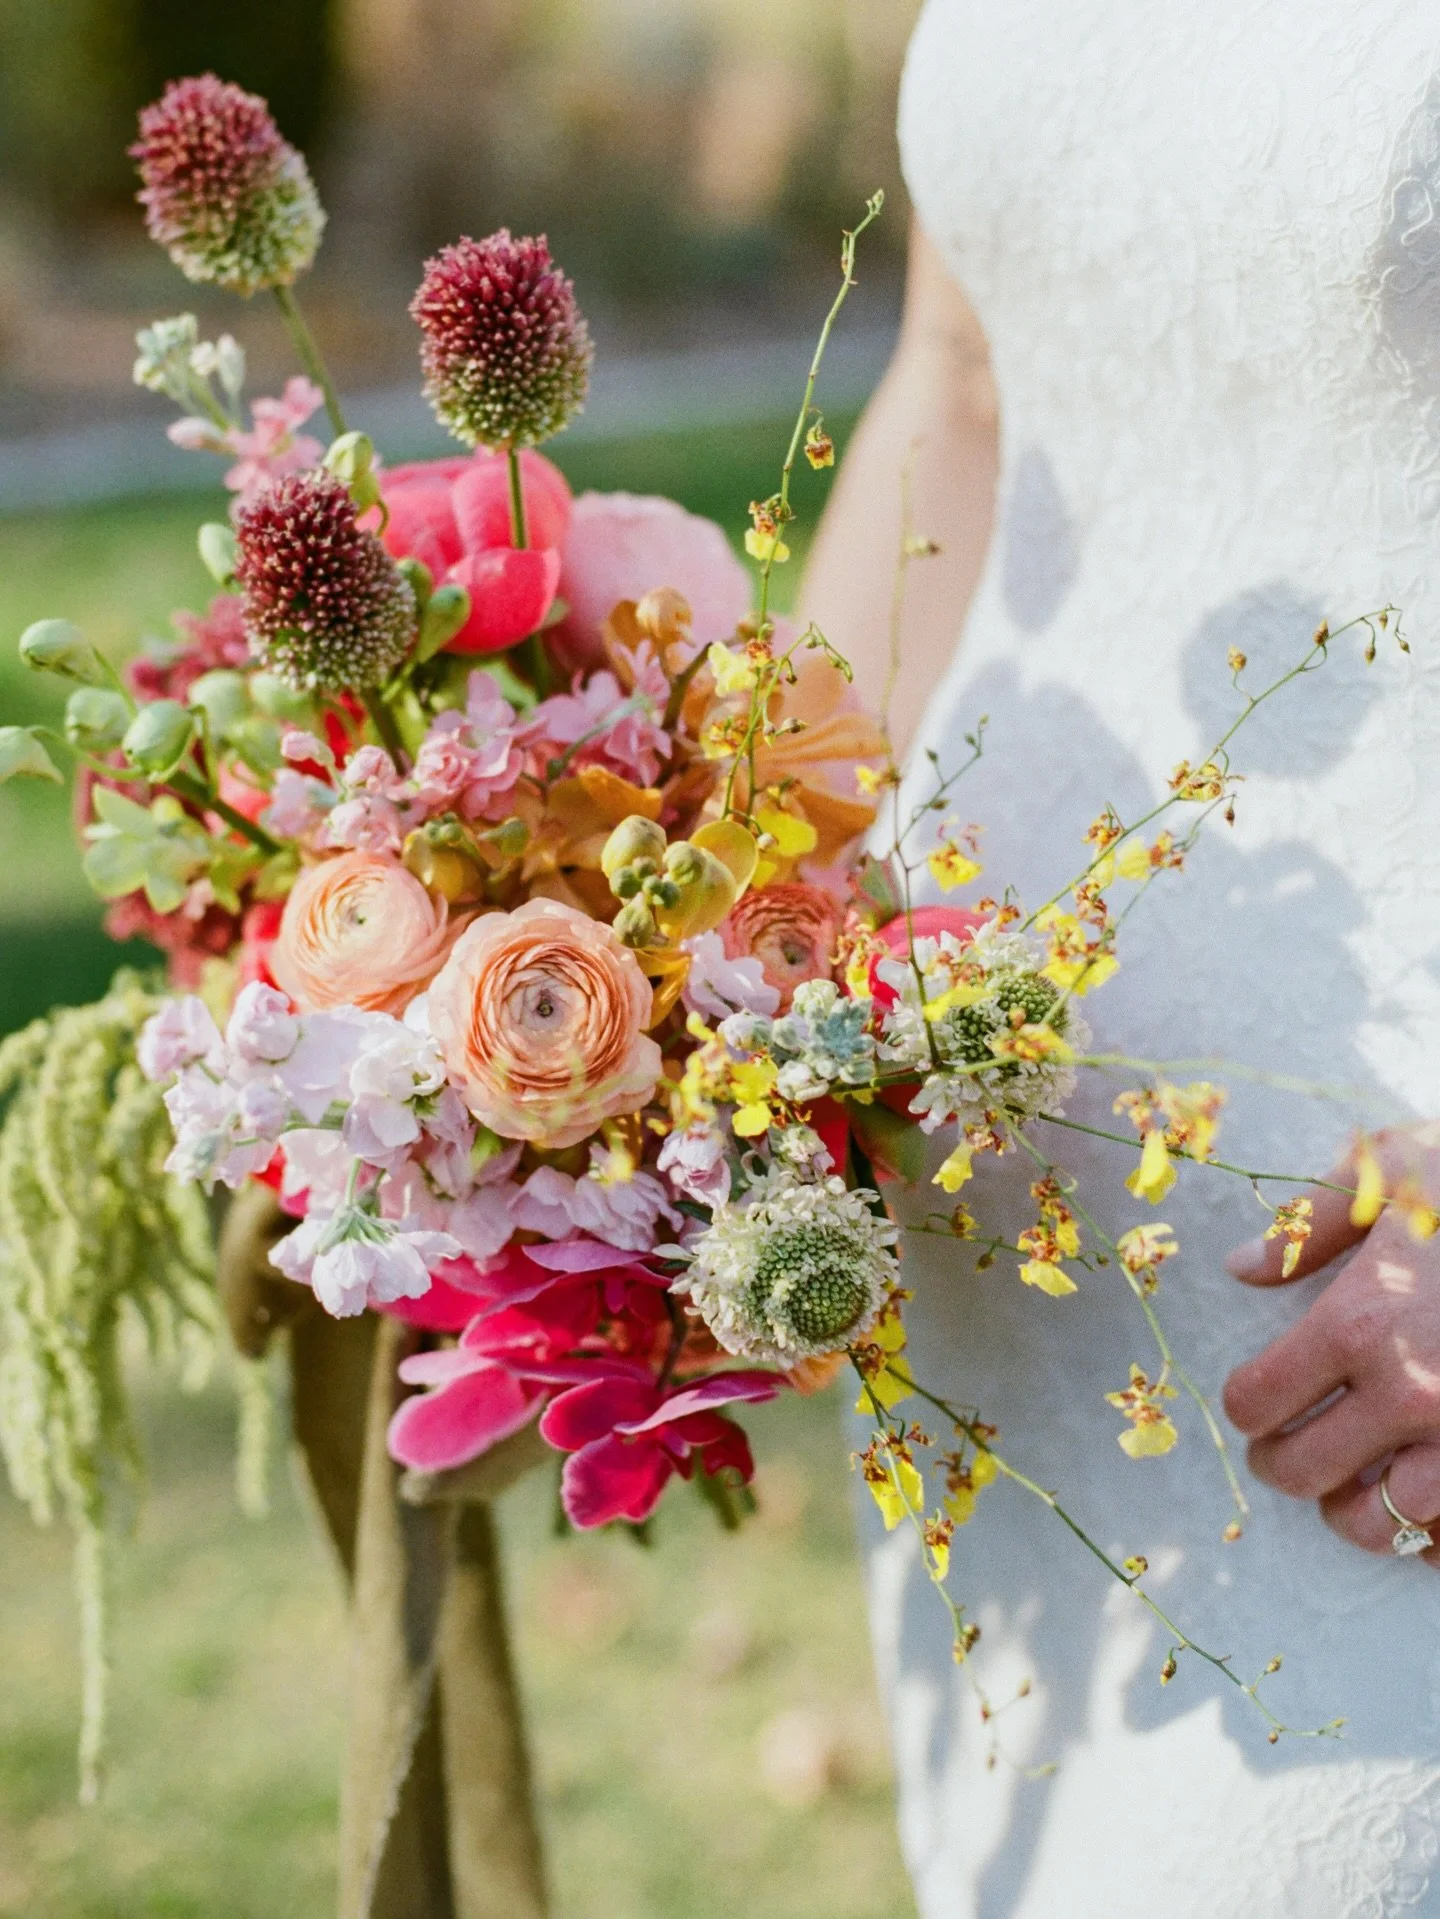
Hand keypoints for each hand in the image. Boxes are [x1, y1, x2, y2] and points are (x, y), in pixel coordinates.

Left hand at [1222, 1124, 1439, 1564]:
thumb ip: (1309, 1229)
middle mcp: (1411, 1389)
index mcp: (1361, 1321)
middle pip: (1304, 1471)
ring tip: (1354, 1481)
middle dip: (1281, 1464)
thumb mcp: (1392, 1171)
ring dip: (1356, 1509)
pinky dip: (1429, 1528)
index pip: (1259, 1401)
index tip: (1256, 1400)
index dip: (1247, 1406)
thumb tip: (1242, 1269)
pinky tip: (1422, 1489)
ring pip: (1383, 1522)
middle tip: (1285, 1448)